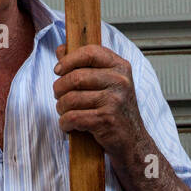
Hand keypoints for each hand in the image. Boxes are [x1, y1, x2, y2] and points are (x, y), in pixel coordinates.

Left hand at [53, 43, 149, 164]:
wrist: (132, 141)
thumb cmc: (115, 109)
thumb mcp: (106, 82)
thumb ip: (83, 64)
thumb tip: (61, 49)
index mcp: (120, 66)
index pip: (90, 52)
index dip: (69, 59)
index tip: (58, 70)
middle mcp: (120, 81)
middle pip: (75, 77)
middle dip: (60, 89)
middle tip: (60, 96)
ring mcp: (114, 100)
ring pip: (71, 98)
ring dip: (61, 108)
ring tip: (65, 112)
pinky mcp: (106, 120)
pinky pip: (73, 117)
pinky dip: (65, 123)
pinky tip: (69, 125)